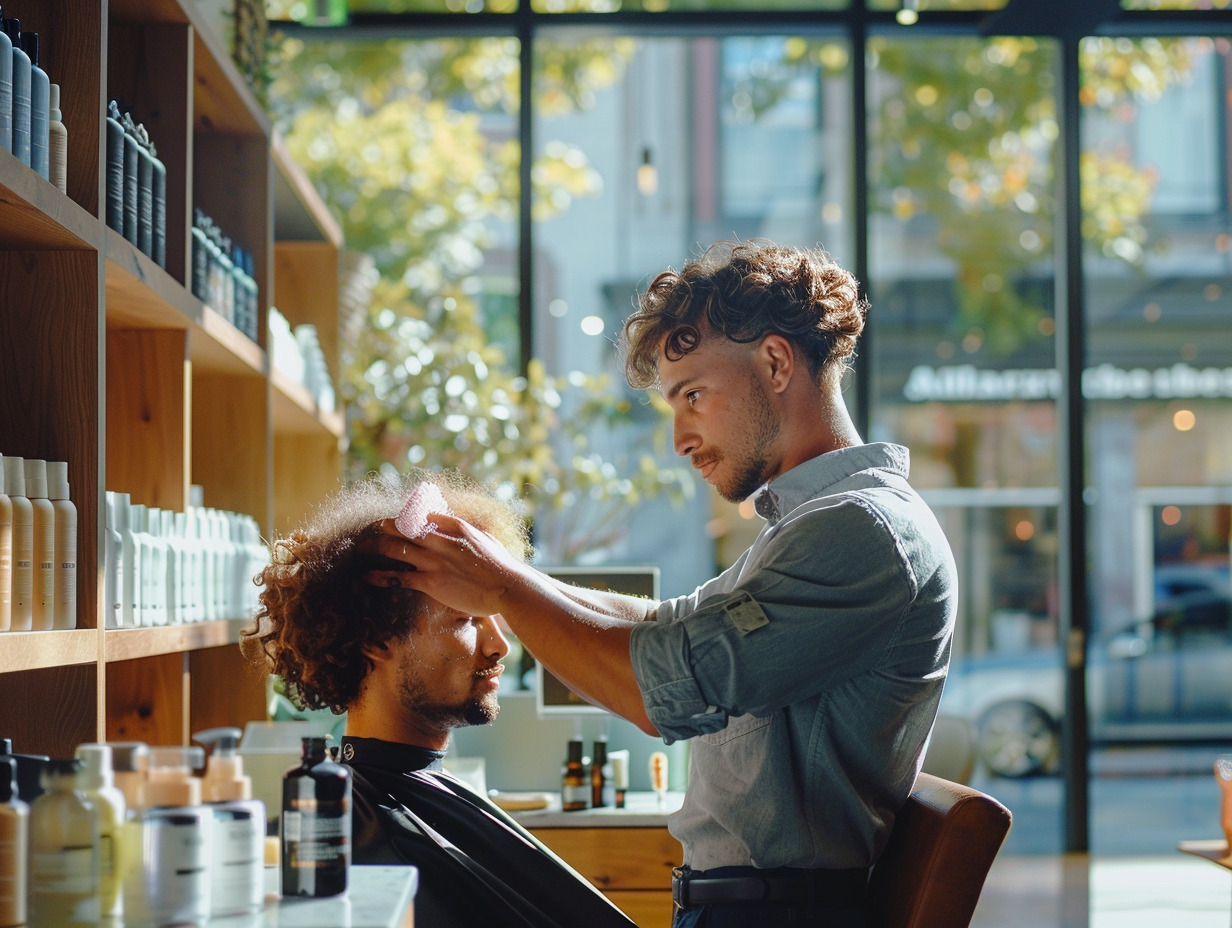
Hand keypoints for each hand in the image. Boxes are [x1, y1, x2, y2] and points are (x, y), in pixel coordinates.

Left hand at [365, 513, 525, 618]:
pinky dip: (380, 575)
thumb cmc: (502, 566)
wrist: (507, 587)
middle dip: (385, 526)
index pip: (423, 515)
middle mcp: (441, 540)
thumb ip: (470, 532)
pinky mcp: (430, 582)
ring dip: (375, 546)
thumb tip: (464, 530)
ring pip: (396, 548)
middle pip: (404, 527)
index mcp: (455, 526)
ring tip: (361, 546)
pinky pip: (398, 577)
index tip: (397, 519)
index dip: (407, 516)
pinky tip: (367, 575)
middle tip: (371, 527)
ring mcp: (434, 561)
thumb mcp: (487, 539)